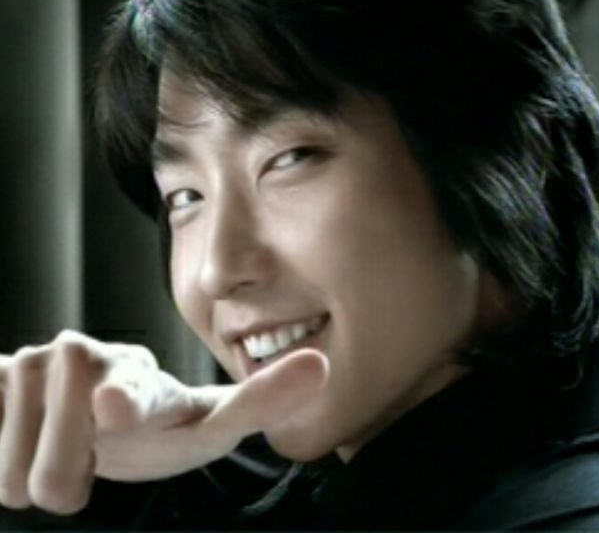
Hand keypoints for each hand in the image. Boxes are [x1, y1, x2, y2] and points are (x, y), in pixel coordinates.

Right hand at [0, 330, 328, 514]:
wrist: (100, 407)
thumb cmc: (158, 420)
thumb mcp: (208, 420)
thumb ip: (262, 399)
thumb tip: (321, 366)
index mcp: (142, 377)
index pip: (134, 393)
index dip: (124, 401)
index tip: (114, 409)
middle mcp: (84, 359)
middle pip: (54, 469)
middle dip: (66, 485)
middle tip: (90, 458)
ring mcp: (32, 364)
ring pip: (13, 469)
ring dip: (31, 476)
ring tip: (65, 447)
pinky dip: (2, 459)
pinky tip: (25, 434)